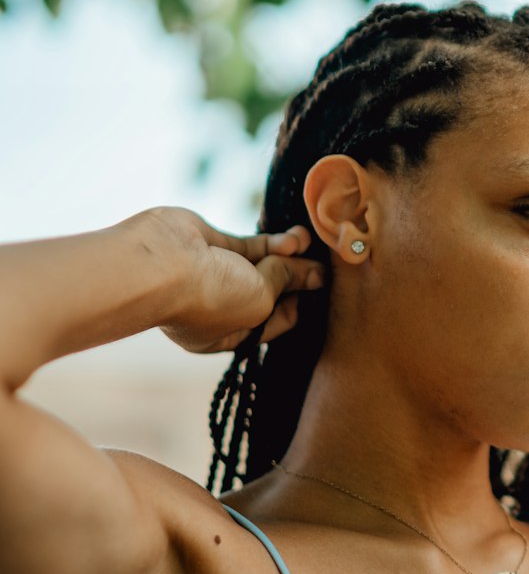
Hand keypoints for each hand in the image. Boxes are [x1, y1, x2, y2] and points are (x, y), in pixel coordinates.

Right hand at [146, 207, 326, 354]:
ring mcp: (215, 275)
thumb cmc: (209, 298)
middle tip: (323, 264)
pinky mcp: (211, 245)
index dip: (299, 305)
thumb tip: (318, 274)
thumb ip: (288, 281)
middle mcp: (220, 307)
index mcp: (226, 336)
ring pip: (262, 264)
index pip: (272, 323)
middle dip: (296, 277)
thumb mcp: (260, 297)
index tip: (322, 291)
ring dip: (288, 253)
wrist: (161, 265)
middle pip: (270, 291)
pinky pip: (250, 245)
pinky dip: (272, 241)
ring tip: (307, 241)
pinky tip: (294, 237)